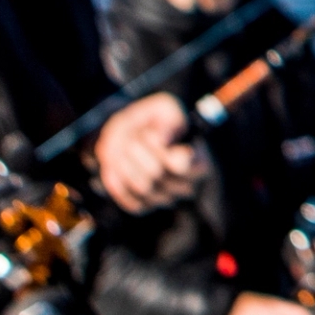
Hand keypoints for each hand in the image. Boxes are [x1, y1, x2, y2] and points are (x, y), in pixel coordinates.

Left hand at [94, 93, 204, 211]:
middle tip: (130, 136)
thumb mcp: (166, 108)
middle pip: (156, 173)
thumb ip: (169, 119)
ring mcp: (165, 198)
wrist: (131, 134)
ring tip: (120, 147)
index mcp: (199, 161)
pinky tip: (116, 164)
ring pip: (141, 186)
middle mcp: (187, 184)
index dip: (160, 149)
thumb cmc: (153, 121)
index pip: (183, 165)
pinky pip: (128, 198)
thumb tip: (163, 140)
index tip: (149, 134)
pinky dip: (116, 179)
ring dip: (124, 163)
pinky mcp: (144, 206)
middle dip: (136, 150)